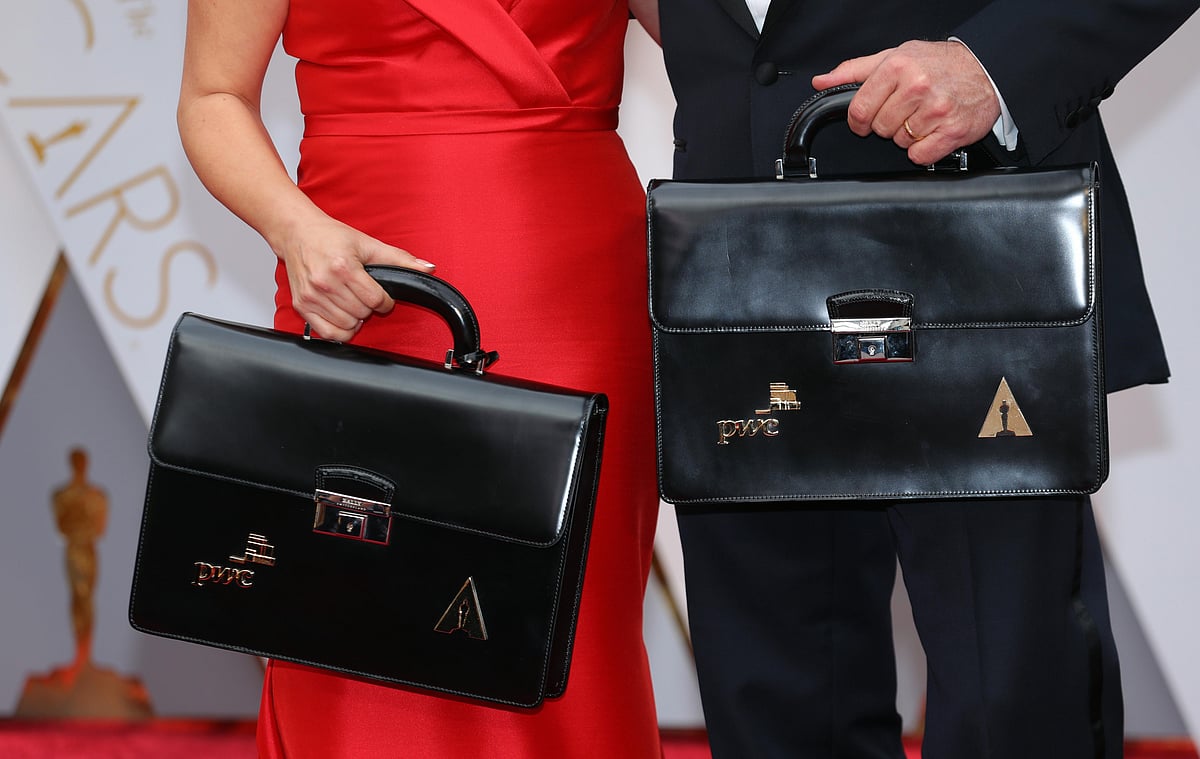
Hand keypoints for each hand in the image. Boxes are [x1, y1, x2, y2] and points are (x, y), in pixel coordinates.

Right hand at [276, 211, 434, 341]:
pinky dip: (341, 330)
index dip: (385, 301)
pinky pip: (328, 334)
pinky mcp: (301, 306)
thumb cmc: (331, 237)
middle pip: (362, 313)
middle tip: (363, 293)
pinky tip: (343, 316)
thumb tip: (427, 268)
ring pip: (347, 326)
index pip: (376, 300)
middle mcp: (325, 283)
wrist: (297, 233)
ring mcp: (311, 296)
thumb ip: (400, 259)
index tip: (382, 295)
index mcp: (343, 267)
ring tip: (352, 301)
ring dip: (355, 318)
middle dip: (368, 306)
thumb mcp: (368, 244)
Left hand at [811, 40, 1001, 165]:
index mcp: (897, 67)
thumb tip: (821, 81)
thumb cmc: (939, 64)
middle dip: (888, 124)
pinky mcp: (951, 132)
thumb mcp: (894, 56)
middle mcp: (917, 86)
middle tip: (906, 110)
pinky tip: (933, 131)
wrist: (986, 70)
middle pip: (879, 129)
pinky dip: (923, 149)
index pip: (859, 110)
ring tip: (922, 116)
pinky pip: (919, 156)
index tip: (867, 118)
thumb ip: (854, 71)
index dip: (860, 120)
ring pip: (898, 143)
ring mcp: (935, 110)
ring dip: (907, 135)